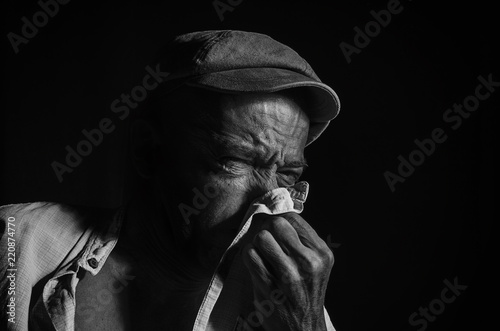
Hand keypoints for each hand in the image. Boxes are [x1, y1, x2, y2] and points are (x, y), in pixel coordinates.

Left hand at [242, 212, 333, 330]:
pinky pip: (250, 255)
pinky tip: (256, 265)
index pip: (294, 219)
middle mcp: (309, 263)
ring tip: (262, 255)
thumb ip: (300, 240)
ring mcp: (289, 276)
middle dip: (268, 230)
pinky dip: (249, 257)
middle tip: (266, 241)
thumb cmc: (305, 293)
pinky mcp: (269, 287)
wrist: (303, 328)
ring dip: (257, 244)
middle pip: (277, 224)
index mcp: (322, 253)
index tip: (274, 229)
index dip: (279, 220)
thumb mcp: (315, 265)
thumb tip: (273, 215)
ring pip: (261, 237)